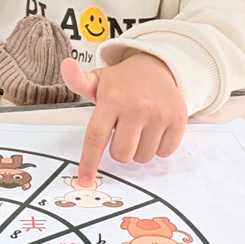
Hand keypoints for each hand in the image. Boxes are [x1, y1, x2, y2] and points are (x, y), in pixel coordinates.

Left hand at [61, 53, 186, 182]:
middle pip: (121, 154)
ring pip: (142, 157)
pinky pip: (164, 153)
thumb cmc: (123, 82)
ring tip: (139, 129)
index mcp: (112, 100)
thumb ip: (77, 80)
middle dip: (119, 150)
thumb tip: (66, 64)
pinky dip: (158, 148)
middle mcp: (136, 107)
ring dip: (139, 150)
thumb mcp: (97, 80)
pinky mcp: (178, 120)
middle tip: (123, 132)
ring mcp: (159, 114)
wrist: (157, 67)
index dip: (89, 162)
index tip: (85, 179)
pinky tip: (155, 130)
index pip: (96, 138)